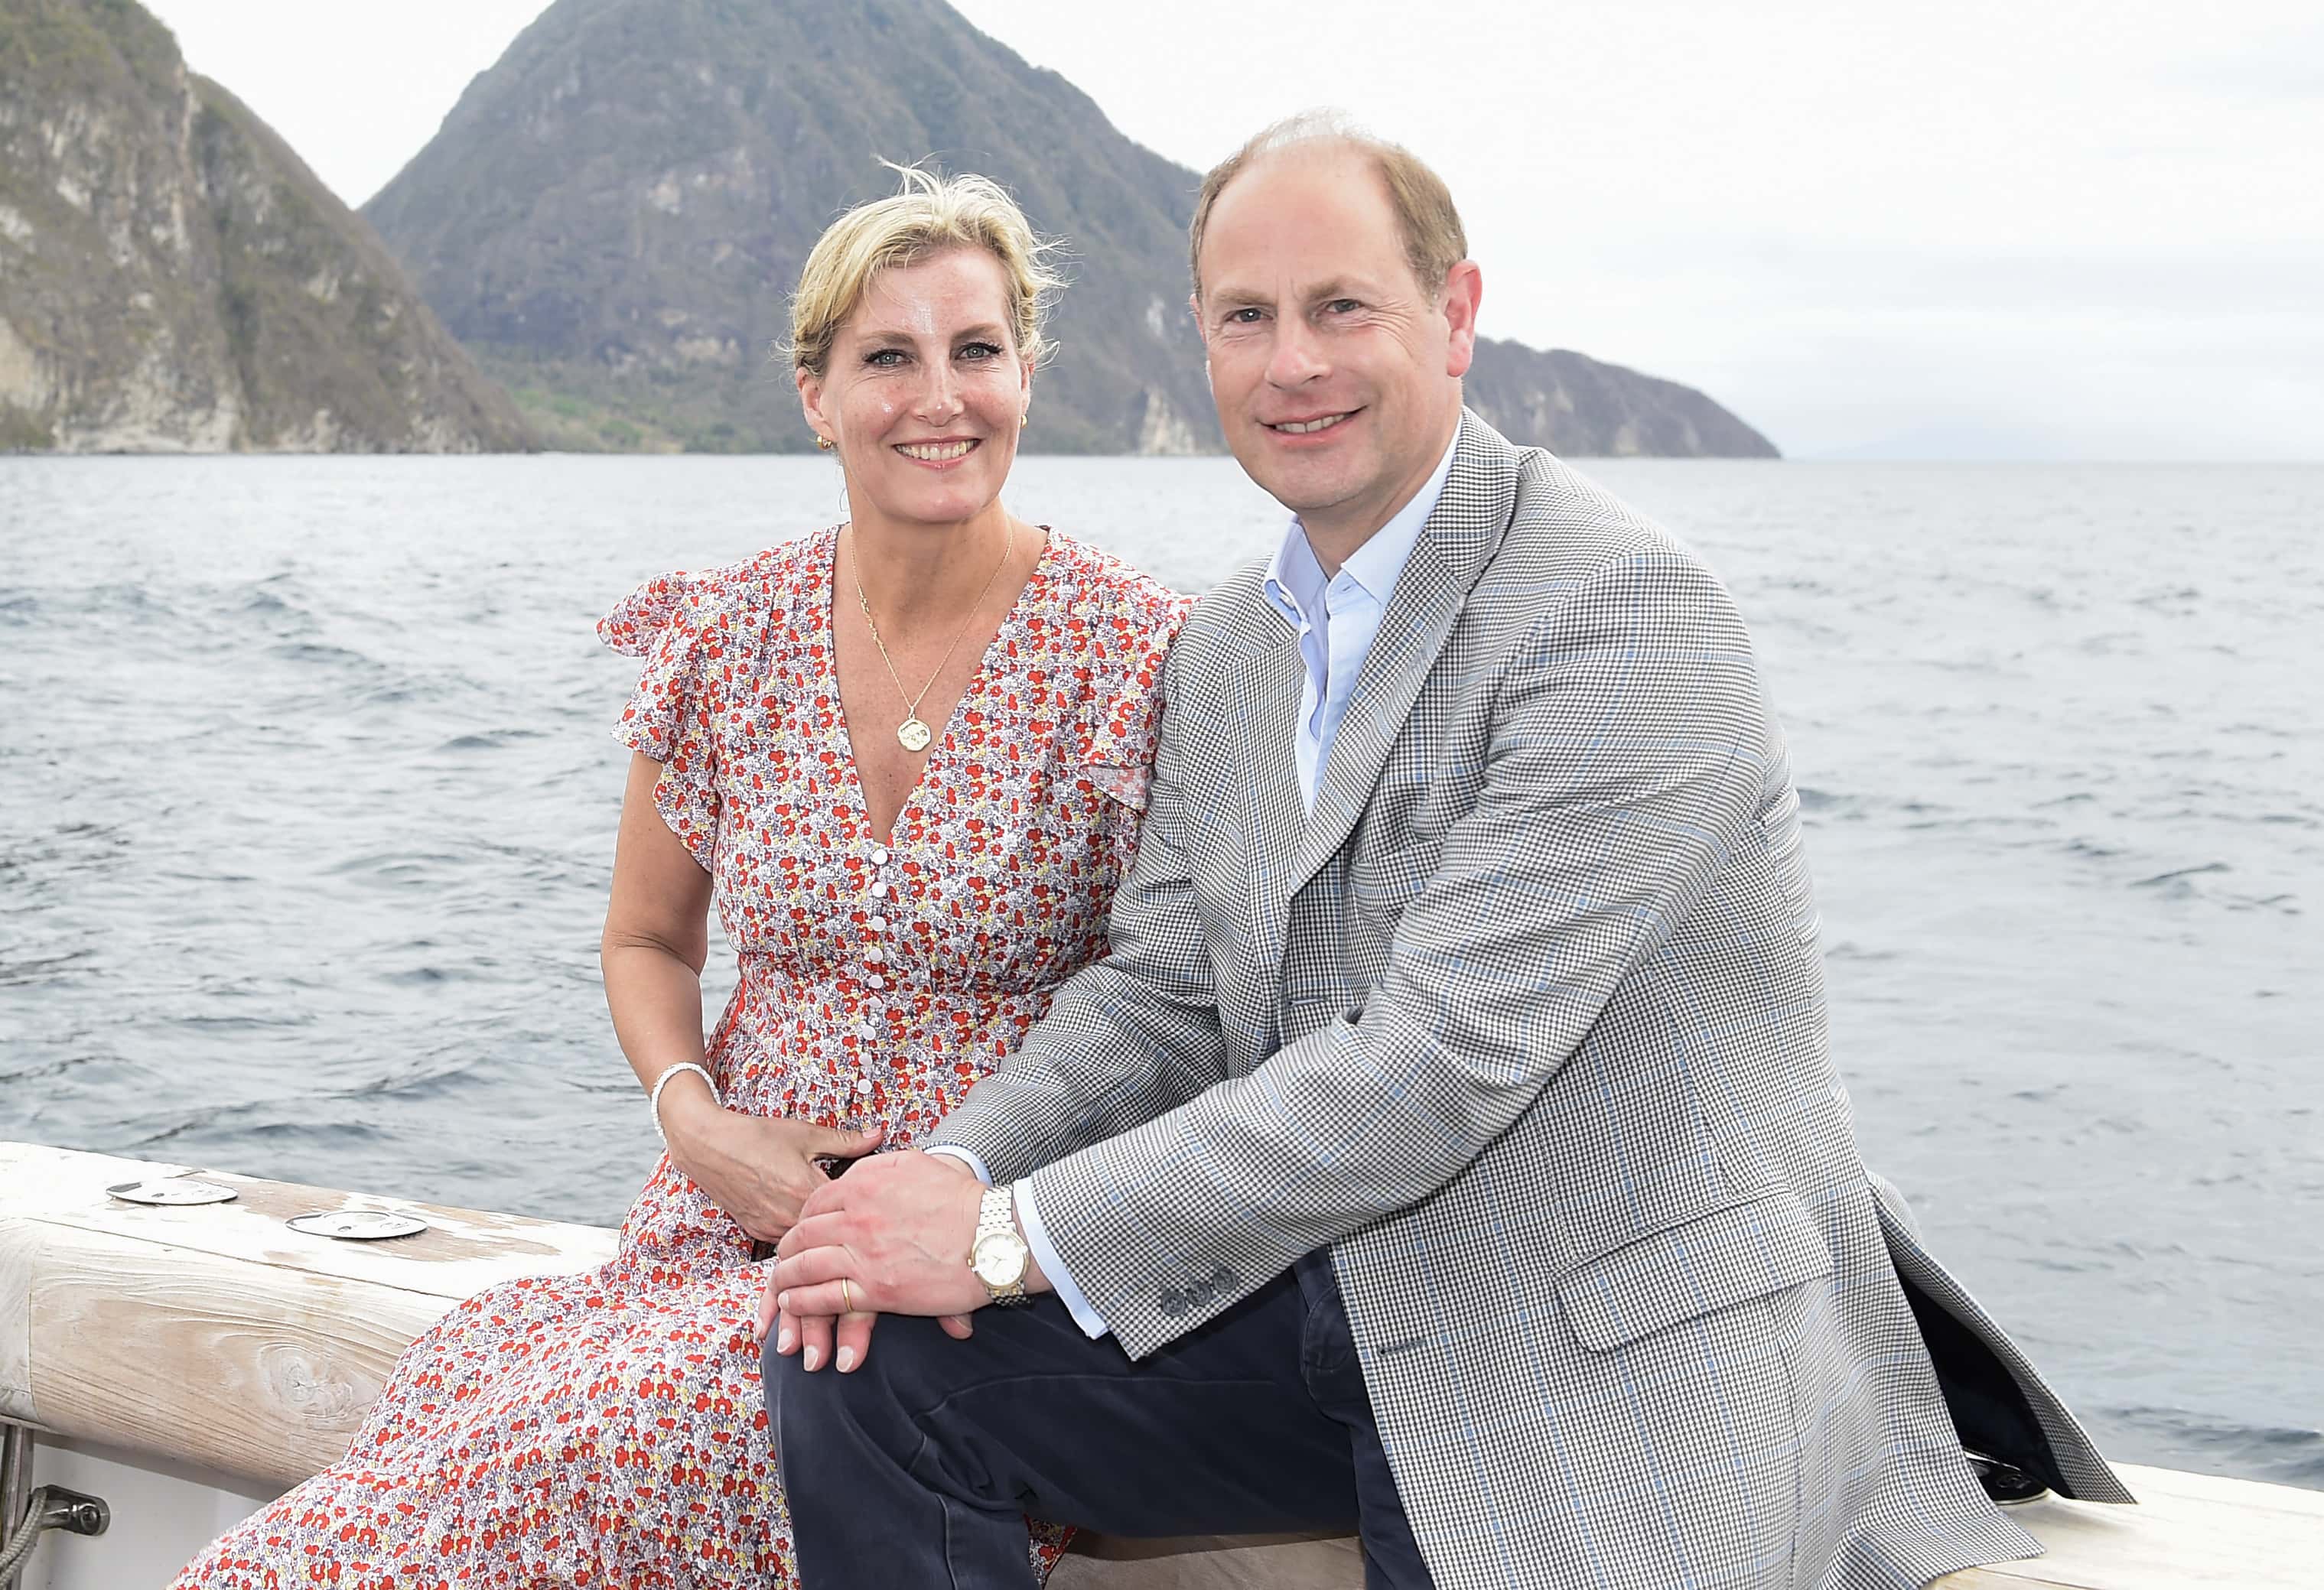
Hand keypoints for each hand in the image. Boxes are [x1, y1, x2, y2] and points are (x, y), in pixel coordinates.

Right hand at [661, 1097, 882, 1243]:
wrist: (708, 1146)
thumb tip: (877, 1135)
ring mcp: (771, 1228)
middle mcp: (788, 1217)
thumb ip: (846, 1140)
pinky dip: (797, 1230)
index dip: (862, 1199)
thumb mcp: (806, 1134)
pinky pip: (786, 1239)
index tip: (869, 1193)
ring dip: (819, 1228)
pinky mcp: (757, 1232)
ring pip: (807, 1239)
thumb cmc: (755, 1137)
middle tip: (854, 1207)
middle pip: (829, 1229)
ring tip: (827, 1212)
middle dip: (843, 1219)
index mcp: (806, 1191)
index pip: (848, 1207)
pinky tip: (802, 1214)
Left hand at [759, 1150, 986, 1372]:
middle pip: (802, 1234)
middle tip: (782, 1261)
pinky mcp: (875, 1290)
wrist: (993, 1236)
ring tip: (779, 1289)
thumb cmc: (965, 1200)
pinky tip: (794, 1305)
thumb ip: (886, 1163)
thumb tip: (869, 1159)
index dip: (802, 1219)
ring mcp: (862, 1253)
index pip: (815, 1201)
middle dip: (787, 1250)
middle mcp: (856, 1215)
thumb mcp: (921, 1163)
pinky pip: (824, 1297)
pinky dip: (802, 1303)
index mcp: (865, 1183)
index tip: (801, 1230)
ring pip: (804, 1267)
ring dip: (786, 1279)